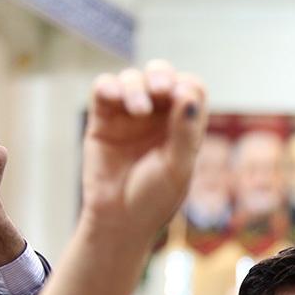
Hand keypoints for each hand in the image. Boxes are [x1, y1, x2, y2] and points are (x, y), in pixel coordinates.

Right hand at [82, 60, 206, 241]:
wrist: (120, 219)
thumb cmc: (155, 198)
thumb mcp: (178, 167)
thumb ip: (185, 132)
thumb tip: (189, 96)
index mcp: (184, 124)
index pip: (191, 89)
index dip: (187, 87)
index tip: (182, 99)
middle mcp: (158, 115)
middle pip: (162, 76)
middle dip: (161, 75)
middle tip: (161, 90)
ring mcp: (129, 114)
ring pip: (132, 79)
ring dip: (136, 87)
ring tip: (138, 109)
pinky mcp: (103, 118)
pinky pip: (104, 90)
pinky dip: (109, 86)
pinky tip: (113, 96)